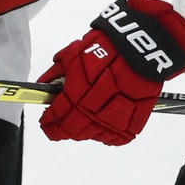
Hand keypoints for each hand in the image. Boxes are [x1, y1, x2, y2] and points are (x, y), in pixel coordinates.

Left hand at [37, 0, 184, 144]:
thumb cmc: (106, 47)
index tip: (46, 120)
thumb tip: (43, 85)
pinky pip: (113, 138)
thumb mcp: (73, 54)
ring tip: (83, 118)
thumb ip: (55, 73)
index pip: (56, 119)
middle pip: (71, 131)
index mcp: (76, 95)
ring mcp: (113, 120)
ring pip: (91, 136)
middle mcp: (93, 112)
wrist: (141, 48)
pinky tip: (102, 120)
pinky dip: (105, 132)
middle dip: (62, 128)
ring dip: (83, 130)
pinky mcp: (131, 124)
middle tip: (60, 123)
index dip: (48, 122)